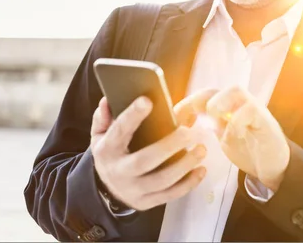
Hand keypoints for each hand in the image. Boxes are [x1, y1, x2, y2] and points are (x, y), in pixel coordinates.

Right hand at [90, 96, 206, 211]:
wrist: (108, 188)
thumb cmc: (112, 152)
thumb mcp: (101, 134)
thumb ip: (104, 117)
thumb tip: (108, 100)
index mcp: (108, 149)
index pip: (119, 131)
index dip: (132, 116)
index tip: (148, 101)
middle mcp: (119, 171)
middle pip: (144, 160)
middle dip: (169, 146)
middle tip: (189, 132)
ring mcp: (133, 190)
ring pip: (161, 181)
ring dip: (184, 165)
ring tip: (201, 148)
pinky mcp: (147, 202)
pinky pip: (170, 195)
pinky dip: (189, 183)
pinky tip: (201, 169)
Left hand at [182, 86, 289, 191]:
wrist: (274, 165)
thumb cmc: (248, 149)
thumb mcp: (223, 136)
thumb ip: (208, 125)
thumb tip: (180, 125)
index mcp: (227, 106)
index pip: (203, 95)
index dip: (186, 104)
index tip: (174, 119)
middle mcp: (239, 102)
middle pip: (214, 89)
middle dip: (196, 102)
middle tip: (188, 122)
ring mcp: (253, 108)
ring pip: (234, 90)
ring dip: (219, 105)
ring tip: (213, 124)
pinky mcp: (265, 120)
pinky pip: (249, 111)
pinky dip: (236, 123)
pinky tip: (232, 138)